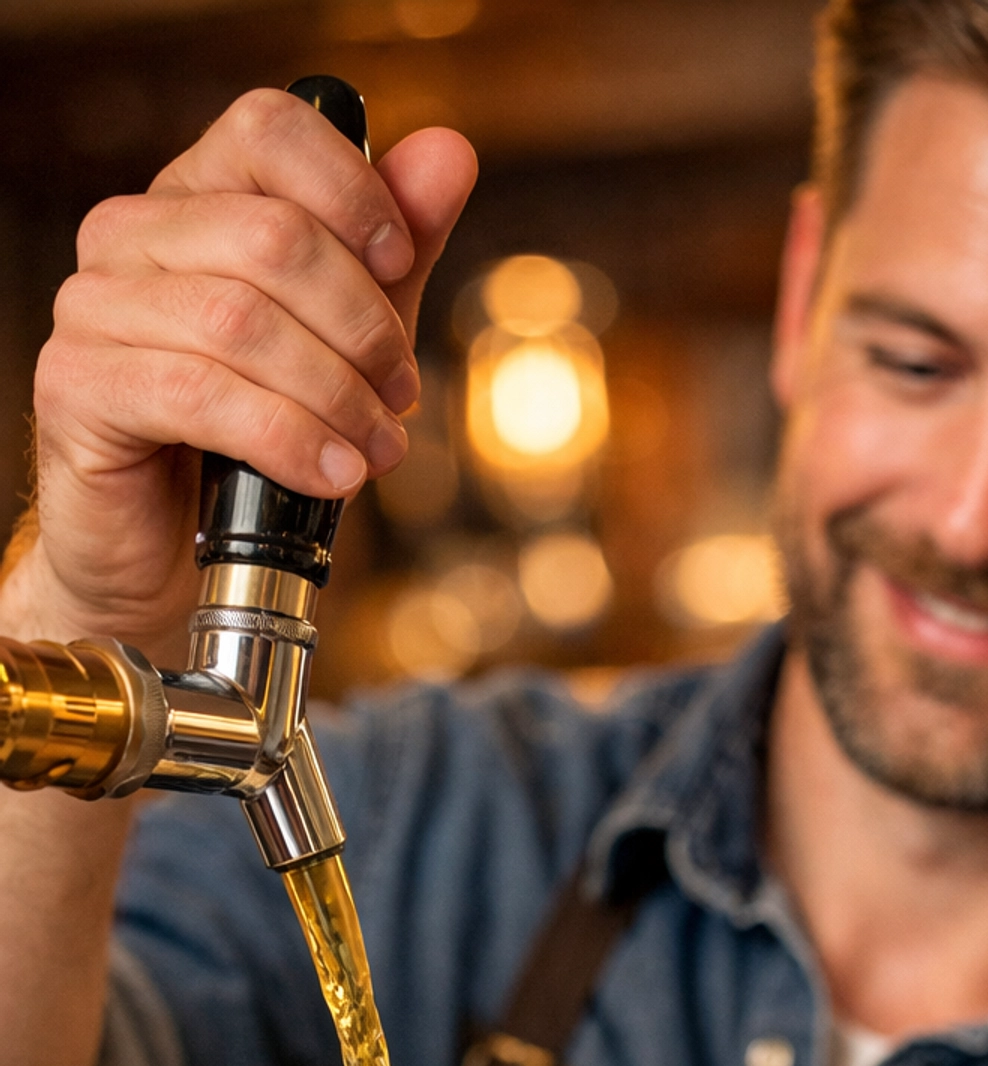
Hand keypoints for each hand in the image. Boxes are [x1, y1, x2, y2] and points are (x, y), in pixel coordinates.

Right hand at [18, 88, 476, 650]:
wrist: (173, 558)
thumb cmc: (256, 444)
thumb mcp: (346, 339)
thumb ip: (392, 251)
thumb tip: (452, 153)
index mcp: (192, 199)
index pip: (269, 129)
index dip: (352, 191)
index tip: (400, 264)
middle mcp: (129, 235)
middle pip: (273, 235)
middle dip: (361, 324)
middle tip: (400, 395)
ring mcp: (94, 306)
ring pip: (241, 321)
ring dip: (335, 395)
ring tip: (377, 449)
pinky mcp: (78, 385)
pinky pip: (200, 395)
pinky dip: (287, 439)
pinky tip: (332, 476)